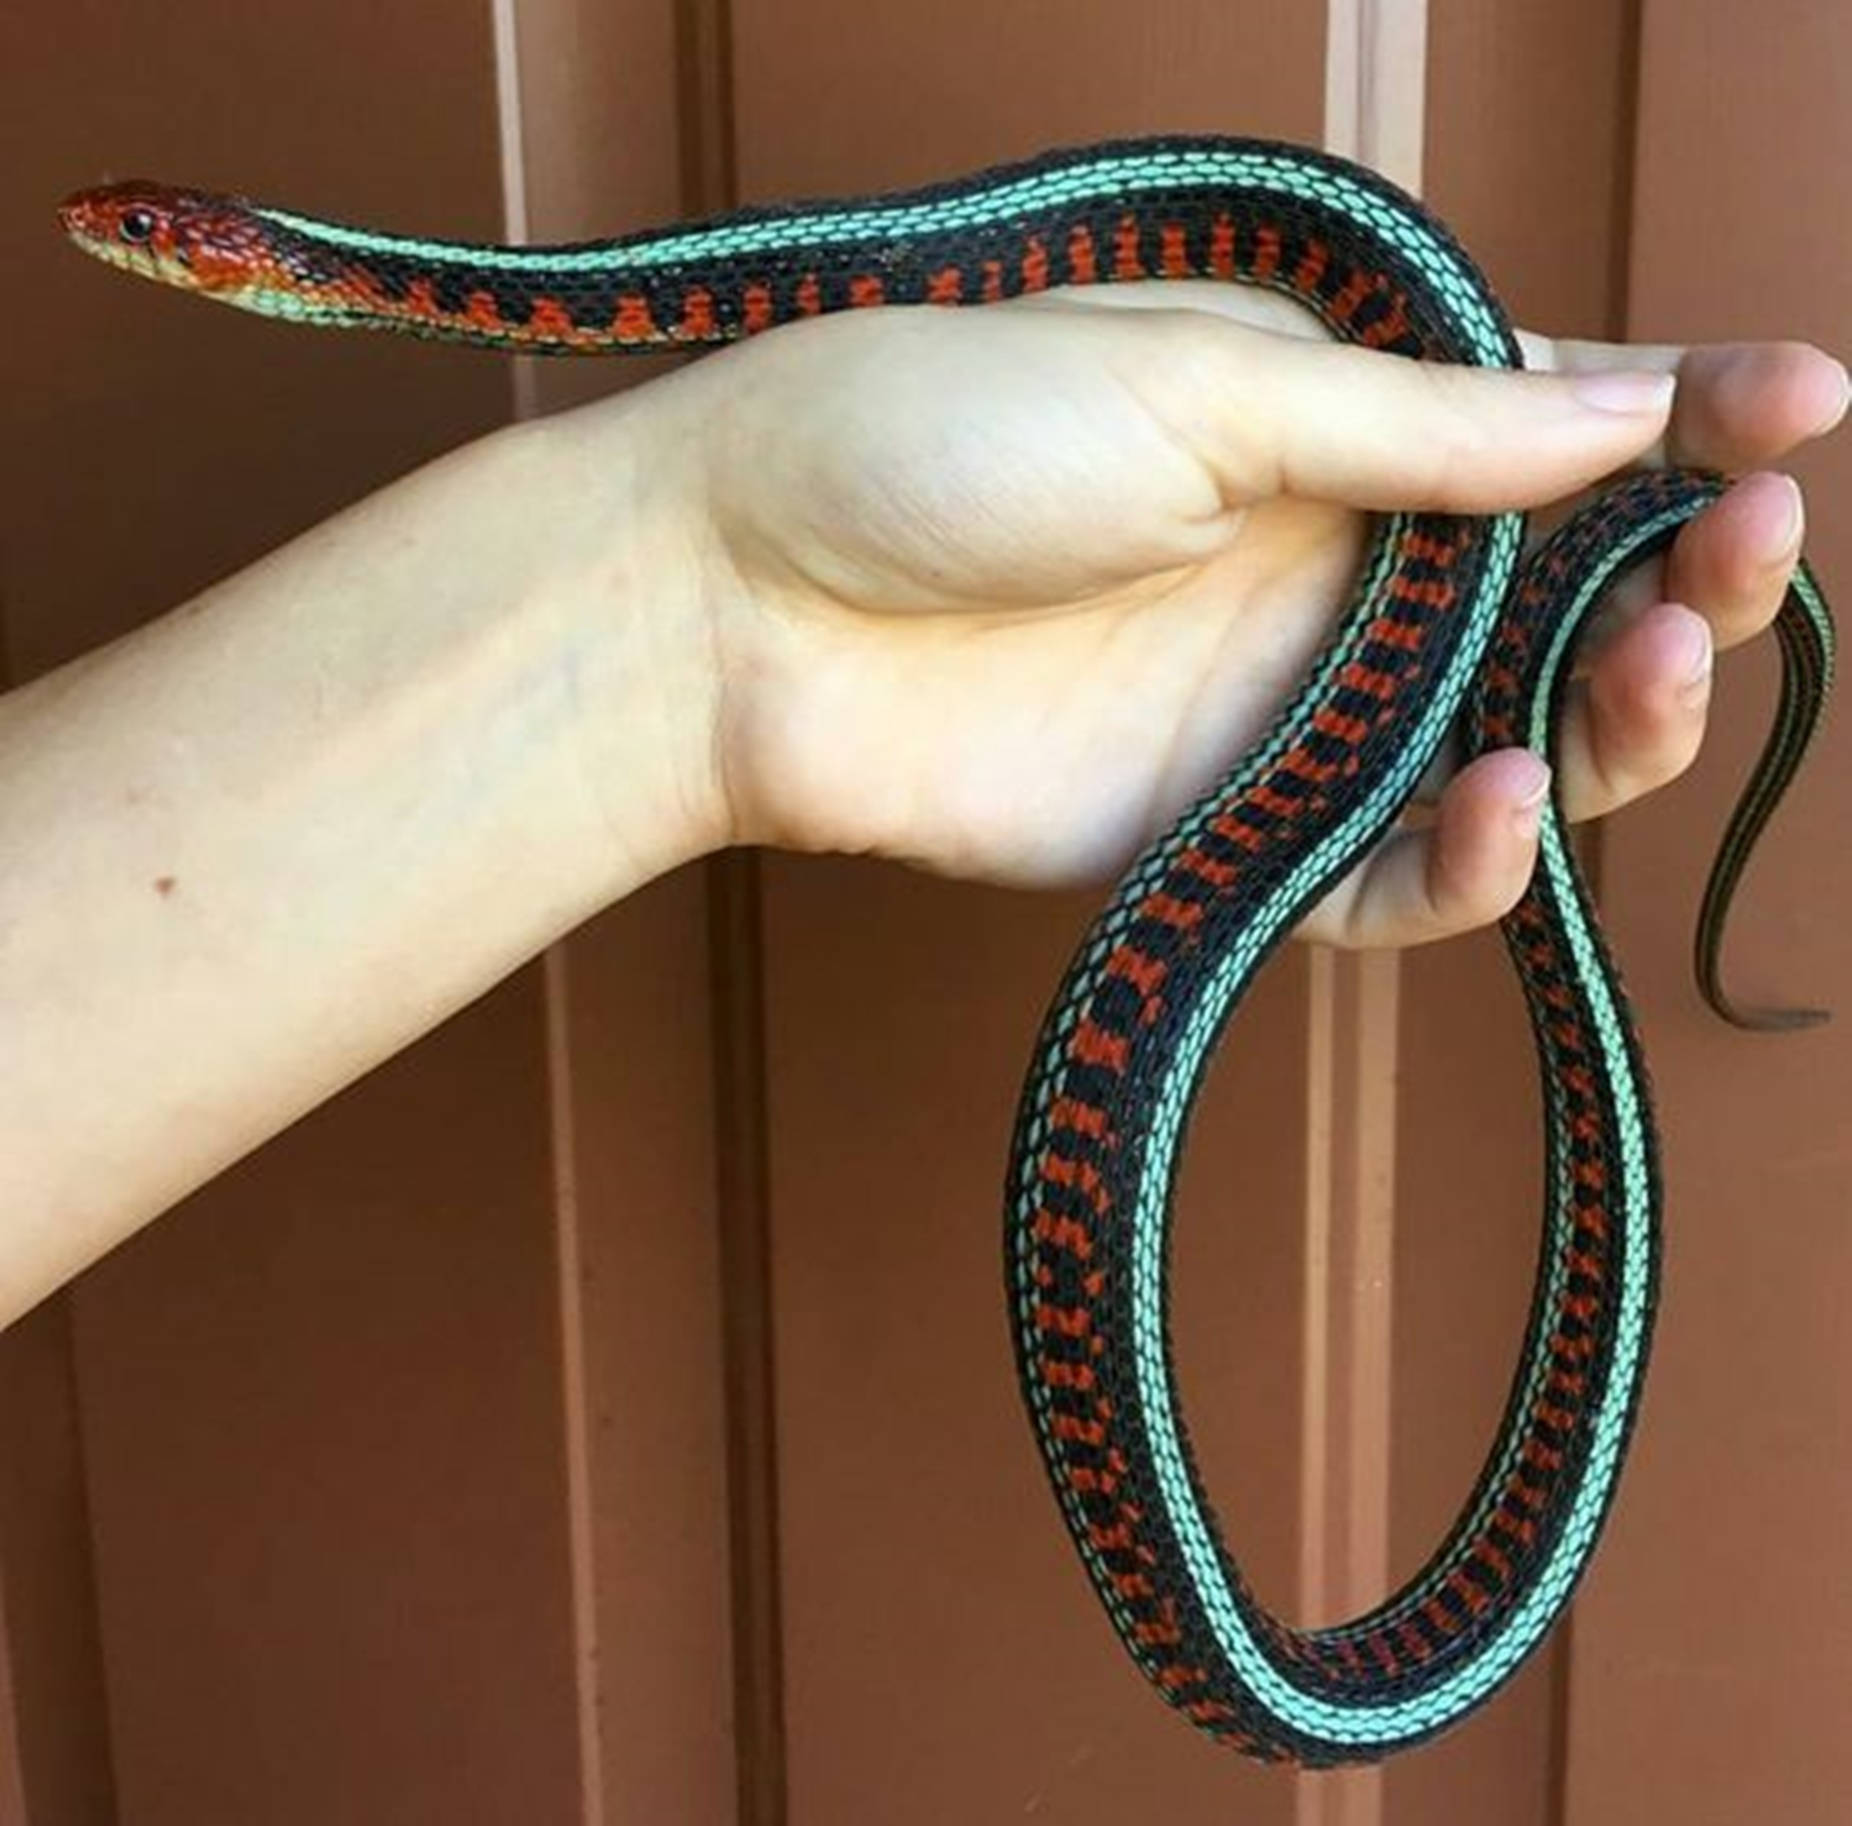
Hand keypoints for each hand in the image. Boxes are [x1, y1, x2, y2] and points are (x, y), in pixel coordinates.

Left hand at [621, 288, 1843, 945]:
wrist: (742, 602)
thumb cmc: (931, 438)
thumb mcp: (1192, 383)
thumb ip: (1412, 425)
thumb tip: (1616, 409)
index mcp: (1325, 420)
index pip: (1550, 422)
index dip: (1688, 411)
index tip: (1804, 402)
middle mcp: (1321, 568)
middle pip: (1555, 602)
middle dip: (1675, 582)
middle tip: (1740, 557)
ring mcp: (1276, 714)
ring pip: (1500, 748)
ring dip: (1603, 725)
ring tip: (1646, 678)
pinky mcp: (1219, 838)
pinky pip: (1380, 876)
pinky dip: (1459, 862)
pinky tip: (1501, 808)